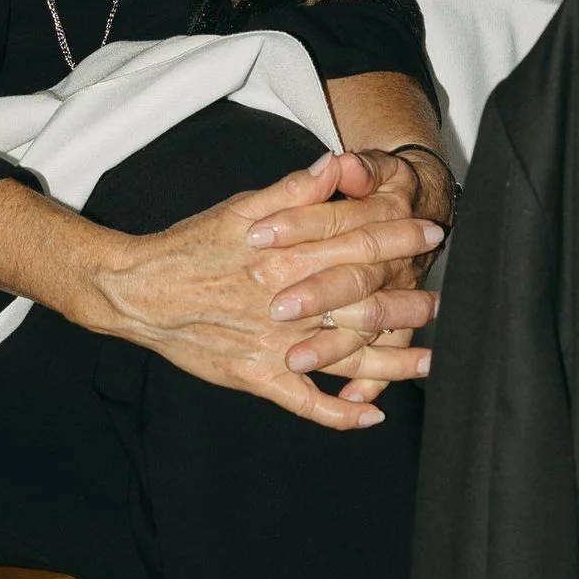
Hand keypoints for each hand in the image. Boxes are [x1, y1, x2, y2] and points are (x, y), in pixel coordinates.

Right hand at [85, 149, 442, 430]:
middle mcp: (287, 304)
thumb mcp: (240, 208)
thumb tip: (338, 164)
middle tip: (440, 302)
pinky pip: (306, 403)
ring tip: (430, 361)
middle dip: (407, 303)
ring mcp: (274, 347)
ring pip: (346, 358)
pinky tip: (371, 413)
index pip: (357, 245)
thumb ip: (294, 190)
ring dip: (392, 362)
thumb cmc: (190, 245)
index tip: (431, 232)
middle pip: (362, 303)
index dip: (399, 238)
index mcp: (286, 257)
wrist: (138, 292)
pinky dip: (340, 413)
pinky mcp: (258, 378)